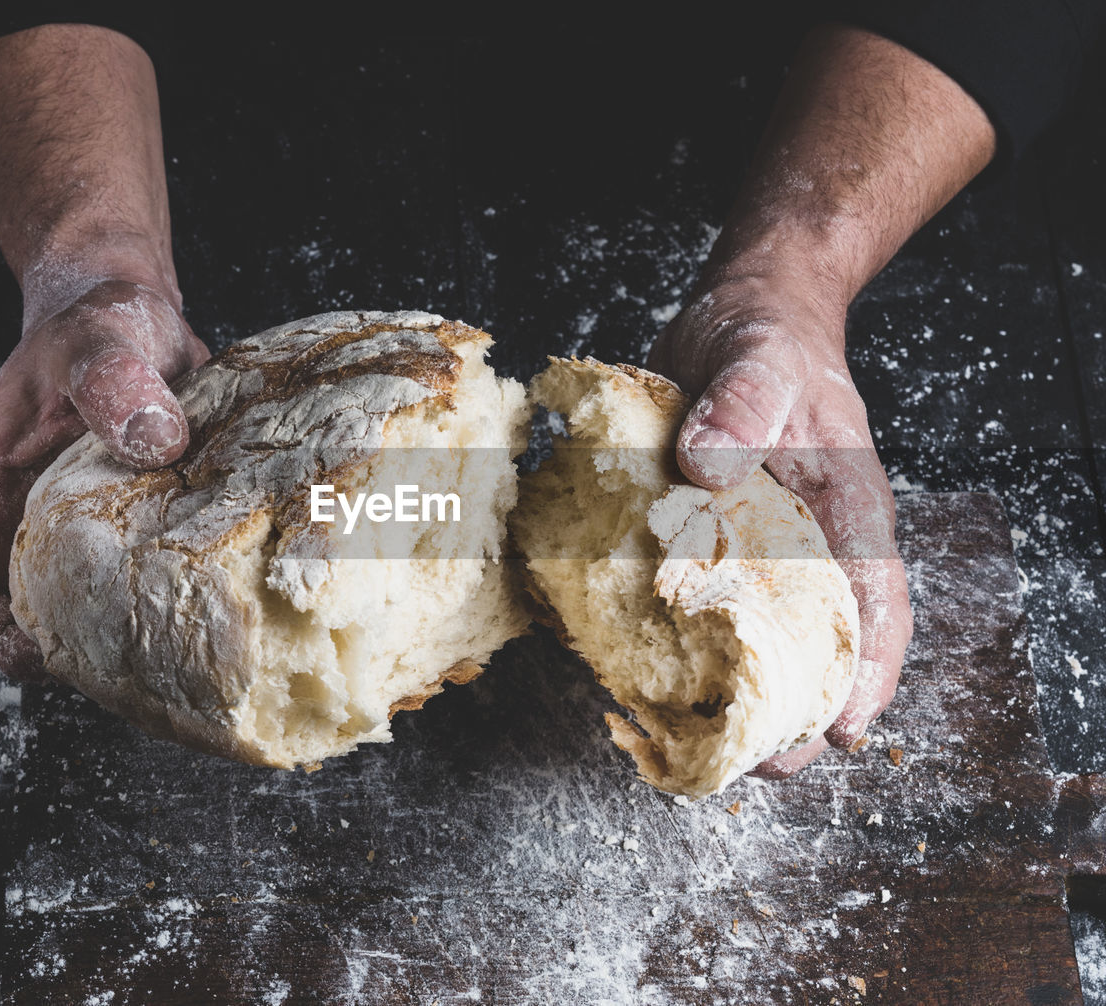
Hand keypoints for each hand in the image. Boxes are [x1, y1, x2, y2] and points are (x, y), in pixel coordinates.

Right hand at [0, 279, 209, 678]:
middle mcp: (32, 526)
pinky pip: (148, 582)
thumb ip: (113, 379)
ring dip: (136, 632)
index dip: (4, 643)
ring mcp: (85, 534)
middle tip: (150, 662)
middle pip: (38, 624)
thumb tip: (154, 438)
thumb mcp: (96, 340)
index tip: (60, 656)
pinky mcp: (137, 530)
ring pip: (96, 614)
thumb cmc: (95, 327)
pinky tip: (221, 596)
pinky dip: (178, 596)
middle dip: (84, 655)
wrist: (135, 319)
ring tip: (191, 640)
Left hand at [647, 270, 912, 775]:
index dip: (867, 672)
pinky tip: (652, 677)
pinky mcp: (713, 540)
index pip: (876, 601)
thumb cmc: (767, 338)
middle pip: (823, 641)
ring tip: (708, 748)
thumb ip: (739, 406)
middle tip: (763, 767)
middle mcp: (811, 539)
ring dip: (743, 692)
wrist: (740, 317)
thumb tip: (704, 470)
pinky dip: (687, 643)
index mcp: (845, 507)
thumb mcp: (757, 359)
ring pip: (766, 635)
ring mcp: (763, 545)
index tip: (844, 729)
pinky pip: (707, 603)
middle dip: (800, 710)